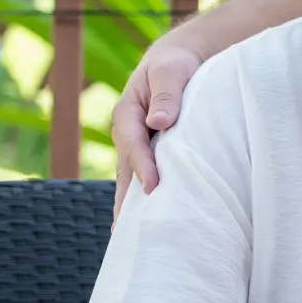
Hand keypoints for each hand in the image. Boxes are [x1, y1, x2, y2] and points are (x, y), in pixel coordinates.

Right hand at [110, 29, 206, 216]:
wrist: (177, 62)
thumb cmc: (175, 65)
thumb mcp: (171, 70)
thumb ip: (166, 93)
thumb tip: (158, 122)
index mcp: (126, 113)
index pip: (132, 144)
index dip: (142, 166)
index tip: (152, 187)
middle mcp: (127, 134)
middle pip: (124, 172)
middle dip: (125, 202)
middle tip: (126, 234)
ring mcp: (136, 146)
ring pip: (131, 180)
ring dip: (131, 207)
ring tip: (131, 240)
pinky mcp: (149, 154)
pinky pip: (143, 178)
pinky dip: (143, 200)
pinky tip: (147, 224)